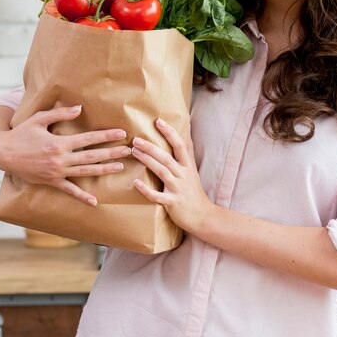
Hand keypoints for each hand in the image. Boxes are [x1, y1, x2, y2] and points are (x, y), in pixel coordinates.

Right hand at [0, 105, 129, 205]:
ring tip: (120, 167)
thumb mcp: (39, 119)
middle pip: (91, 156)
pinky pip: (69, 190)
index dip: (106, 136)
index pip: (88, 139)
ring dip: (104, 170)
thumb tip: (80, 108)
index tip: (121, 134)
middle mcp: (60, 159)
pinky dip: (81, 196)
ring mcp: (56, 172)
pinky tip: (94, 201)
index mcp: (58, 143)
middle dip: (112, 153)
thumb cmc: (22, 133)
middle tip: (129, 150)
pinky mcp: (51, 182)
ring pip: (85, 173)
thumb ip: (60, 114)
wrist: (2, 153)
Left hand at [131, 118, 213, 233]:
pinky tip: (135, 183)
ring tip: (134, 152)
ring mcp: (178, 189)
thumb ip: (188, 151)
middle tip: (136, 139)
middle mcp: (183, 175)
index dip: (170, 133)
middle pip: (167, 157)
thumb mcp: (193, 169)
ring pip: (162, 172)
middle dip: (151, 147)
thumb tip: (187, 130)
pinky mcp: (172, 203)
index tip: (158, 121)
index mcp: (187, 166)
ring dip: (147, 161)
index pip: (180, 145)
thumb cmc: (194, 191)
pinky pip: (157, 196)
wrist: (203, 216)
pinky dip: (146, 190)